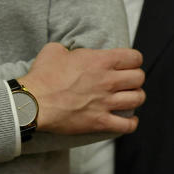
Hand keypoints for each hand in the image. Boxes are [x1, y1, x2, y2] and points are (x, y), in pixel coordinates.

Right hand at [20, 42, 144, 134]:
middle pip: (139, 77)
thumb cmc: (43, 75)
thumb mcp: (55, 49)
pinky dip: (131, 122)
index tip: (128, 63)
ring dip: (135, 97)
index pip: (134, 57)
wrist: (34, 102)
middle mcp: (108, 81)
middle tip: (127, 80)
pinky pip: (127, 125)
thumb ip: (69, 48)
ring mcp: (105, 102)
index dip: (133, 59)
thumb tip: (70, 51)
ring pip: (138, 99)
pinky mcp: (100, 122)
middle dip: (135, 78)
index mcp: (100, 60)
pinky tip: (128, 119)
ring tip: (128, 97)